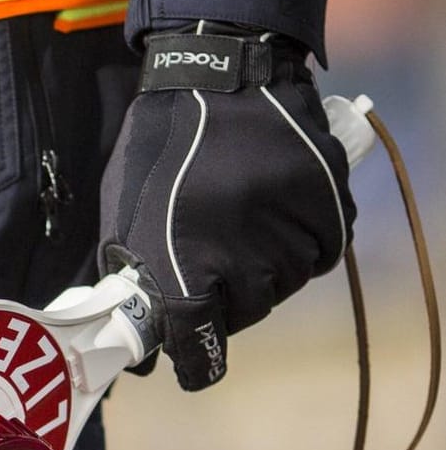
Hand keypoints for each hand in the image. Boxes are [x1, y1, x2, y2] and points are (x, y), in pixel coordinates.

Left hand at [99, 25, 354, 389]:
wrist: (219, 79)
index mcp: (183, 262)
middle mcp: (242, 257)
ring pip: (283, 286)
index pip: (195, 340)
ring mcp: (289, 234)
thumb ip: (129, 274)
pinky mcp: (328, 210)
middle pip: (242, 314)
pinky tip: (272, 219)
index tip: (190, 369)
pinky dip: (299, 246)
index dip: (193, 362)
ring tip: (238, 231)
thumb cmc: (157, 148)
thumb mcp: (122, 212)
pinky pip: (319, 255)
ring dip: (262, 272)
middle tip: (208, 272)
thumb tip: (136, 334)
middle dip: (223, 303)